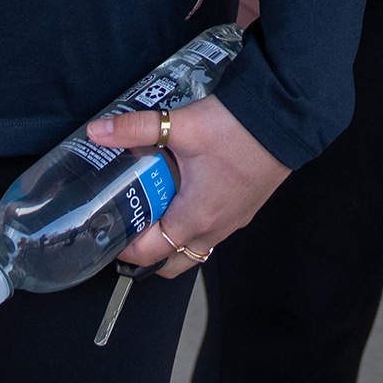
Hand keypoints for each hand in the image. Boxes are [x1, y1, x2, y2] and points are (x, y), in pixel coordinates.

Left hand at [83, 94, 287, 273]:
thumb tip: (97, 132)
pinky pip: (213, 232)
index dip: (125, 250)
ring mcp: (233, 222)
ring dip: (173, 239)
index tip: (110, 235)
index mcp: (195, 218)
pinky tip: (186, 193)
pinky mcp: (245, 209)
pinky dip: (194, 225)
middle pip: (173, 263)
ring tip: (155, 210)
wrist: (285, 119)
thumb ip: (136, 129)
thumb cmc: (236, 129)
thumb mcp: (181, 126)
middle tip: (130, 228)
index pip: (151, 254)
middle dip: (148, 255)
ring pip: (195, 248)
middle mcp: (215, 229)